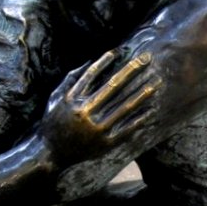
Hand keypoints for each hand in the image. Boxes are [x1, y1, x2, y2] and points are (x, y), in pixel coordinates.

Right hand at [41, 49, 161, 163]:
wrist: (50, 154)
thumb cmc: (52, 123)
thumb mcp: (55, 98)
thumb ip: (70, 80)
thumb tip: (89, 61)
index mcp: (73, 100)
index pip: (92, 74)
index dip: (106, 61)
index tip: (119, 51)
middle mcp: (86, 113)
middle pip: (114, 86)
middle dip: (132, 70)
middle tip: (147, 58)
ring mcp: (97, 129)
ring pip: (124, 107)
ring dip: (142, 93)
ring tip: (156, 82)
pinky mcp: (105, 144)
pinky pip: (126, 129)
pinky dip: (139, 119)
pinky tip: (151, 109)